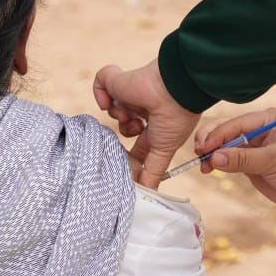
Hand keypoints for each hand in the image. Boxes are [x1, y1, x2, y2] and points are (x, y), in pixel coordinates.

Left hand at [94, 59, 199, 188]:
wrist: (172, 88)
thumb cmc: (175, 118)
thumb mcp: (165, 150)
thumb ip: (153, 173)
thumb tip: (147, 195)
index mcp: (154, 124)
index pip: (137, 141)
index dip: (129, 152)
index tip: (122, 165)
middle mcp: (141, 108)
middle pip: (123, 126)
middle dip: (124, 132)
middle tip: (126, 137)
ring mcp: (128, 94)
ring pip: (111, 110)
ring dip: (120, 116)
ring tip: (130, 115)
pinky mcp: (116, 81)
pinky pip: (100, 85)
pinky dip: (102, 94)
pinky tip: (112, 100)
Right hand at [196, 108, 275, 212]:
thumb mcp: (273, 161)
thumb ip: (243, 159)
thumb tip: (215, 157)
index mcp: (267, 119)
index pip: (236, 124)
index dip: (218, 135)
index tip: (204, 148)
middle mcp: (258, 129)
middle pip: (226, 131)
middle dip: (211, 142)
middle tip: (199, 155)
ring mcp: (253, 146)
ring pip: (225, 146)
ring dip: (212, 154)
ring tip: (203, 166)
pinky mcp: (250, 162)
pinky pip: (229, 159)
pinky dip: (217, 163)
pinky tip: (209, 168)